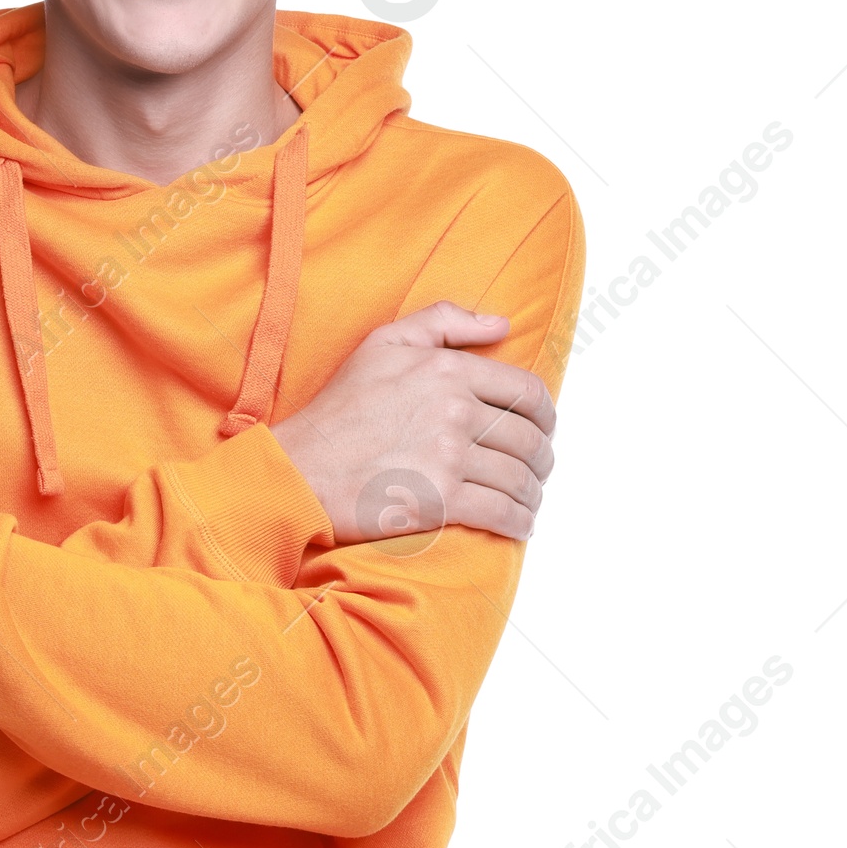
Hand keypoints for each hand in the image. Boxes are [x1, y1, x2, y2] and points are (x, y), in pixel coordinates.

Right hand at [268, 302, 556, 543]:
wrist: (301, 467)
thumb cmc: (339, 407)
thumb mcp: (383, 343)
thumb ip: (443, 321)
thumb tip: (500, 324)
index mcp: (447, 369)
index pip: (526, 392)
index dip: (545, 415)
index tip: (542, 429)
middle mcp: (454, 410)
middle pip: (529, 439)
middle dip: (542, 459)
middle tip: (536, 470)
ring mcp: (448, 456)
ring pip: (520, 479)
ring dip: (532, 495)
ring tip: (527, 501)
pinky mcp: (441, 500)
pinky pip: (502, 513)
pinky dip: (519, 523)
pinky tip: (518, 526)